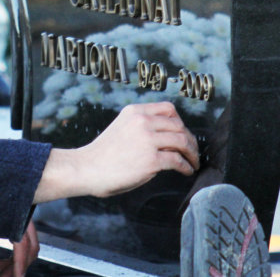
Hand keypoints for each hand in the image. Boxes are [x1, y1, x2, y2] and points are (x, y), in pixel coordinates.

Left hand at [0, 221, 38, 276]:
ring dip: (16, 260)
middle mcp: (20, 215)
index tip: (18, 276)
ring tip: (1, 270)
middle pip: (29, 246)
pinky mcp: (14, 218)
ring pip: (26, 244)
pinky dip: (14, 252)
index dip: (21, 265)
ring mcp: (19, 216)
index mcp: (14, 217)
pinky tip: (1, 260)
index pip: (23, 245)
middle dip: (19, 265)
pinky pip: (20, 239)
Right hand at [34, 102, 198, 202]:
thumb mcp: (122, 128)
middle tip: (192, 151)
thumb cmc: (102, 154)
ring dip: (192, 153)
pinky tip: (185, 170)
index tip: (183, 133)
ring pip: (182, 141)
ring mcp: (147, 140)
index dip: (180, 122)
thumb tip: (166, 138)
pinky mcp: (151, 159)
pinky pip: (177, 160)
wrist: (86, 168)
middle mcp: (142, 122)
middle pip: (178, 126)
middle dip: (189, 139)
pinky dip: (186, 166)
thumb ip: (142, 128)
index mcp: (135, 112)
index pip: (168, 109)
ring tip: (193, 161)